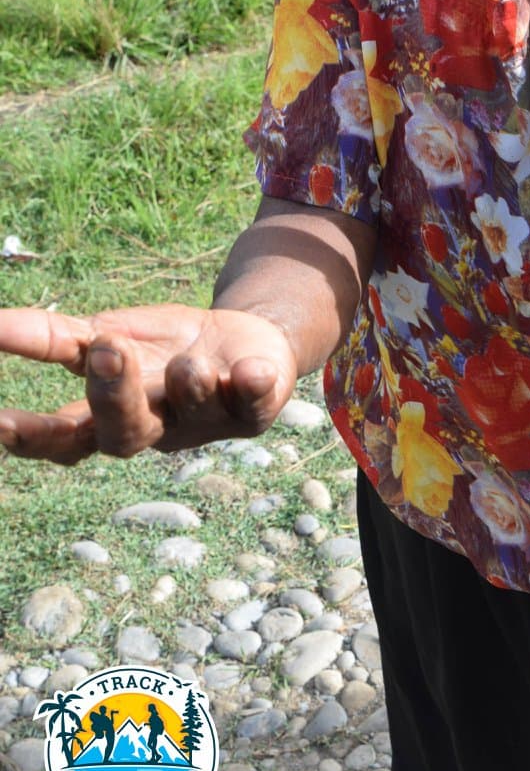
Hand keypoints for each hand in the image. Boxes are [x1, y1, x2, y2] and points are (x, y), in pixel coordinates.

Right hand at [0, 304, 297, 464]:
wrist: (248, 343)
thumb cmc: (165, 347)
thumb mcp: (105, 334)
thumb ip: (51, 338)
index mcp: (108, 416)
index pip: (63, 436)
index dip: (32, 436)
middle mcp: (154, 427)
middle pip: (124, 433)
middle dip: (113, 395)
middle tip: (107, 350)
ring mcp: (205, 421)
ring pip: (192, 410)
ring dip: (188, 381)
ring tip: (191, 362)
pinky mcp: (254, 410)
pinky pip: (255, 401)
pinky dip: (253, 385)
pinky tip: (250, 372)